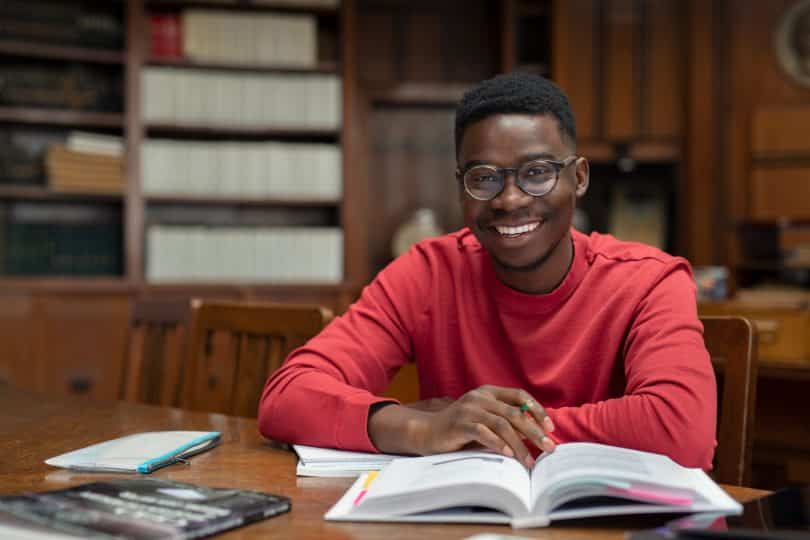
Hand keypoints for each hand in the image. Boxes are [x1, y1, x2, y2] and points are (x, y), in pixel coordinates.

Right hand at [368, 385, 554, 467]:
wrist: (427, 432)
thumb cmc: (460, 428)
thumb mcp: (485, 420)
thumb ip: (504, 421)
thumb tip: (534, 433)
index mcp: (488, 392)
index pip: (519, 395)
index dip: (536, 409)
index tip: (549, 427)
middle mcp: (480, 397)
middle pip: (514, 413)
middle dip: (534, 432)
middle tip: (549, 447)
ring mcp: (469, 409)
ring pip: (502, 425)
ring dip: (520, 445)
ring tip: (530, 461)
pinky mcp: (459, 423)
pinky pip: (483, 432)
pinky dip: (498, 444)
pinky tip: (508, 455)